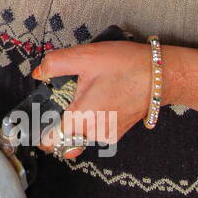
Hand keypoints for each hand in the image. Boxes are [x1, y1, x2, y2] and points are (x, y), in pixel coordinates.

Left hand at [30, 41, 154, 159]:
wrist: (162, 75)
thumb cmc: (126, 66)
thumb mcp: (86, 57)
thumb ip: (55, 65)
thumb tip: (38, 73)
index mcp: (82, 118)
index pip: (51, 140)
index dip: (40, 133)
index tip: (34, 122)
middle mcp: (94, 133)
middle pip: (64, 139)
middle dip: (57, 124)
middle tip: (59, 102)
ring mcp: (108, 135)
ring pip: (79, 135)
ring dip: (75, 121)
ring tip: (83, 95)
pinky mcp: (118, 132)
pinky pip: (94, 131)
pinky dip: (90, 119)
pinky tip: (97, 99)